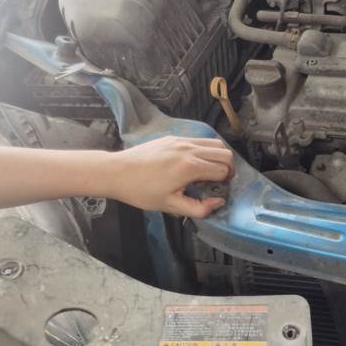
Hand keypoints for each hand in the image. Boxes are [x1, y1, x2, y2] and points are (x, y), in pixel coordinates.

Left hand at [105, 136, 235, 217]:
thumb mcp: (170, 206)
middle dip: (229, 168)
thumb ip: (199, 208)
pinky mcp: (173, 138)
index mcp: (190, 167)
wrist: (116, 172)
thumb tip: (219, 202)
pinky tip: (194, 163)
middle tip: (221, 180)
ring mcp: (181, 141)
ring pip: (214, 143)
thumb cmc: (141, 191)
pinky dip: (205, 150)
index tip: (218, 190)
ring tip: (210, 170)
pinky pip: (199, 140)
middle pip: (224, 153)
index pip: (223, 170)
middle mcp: (189, 149)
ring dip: (219, 157)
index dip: (225, 182)